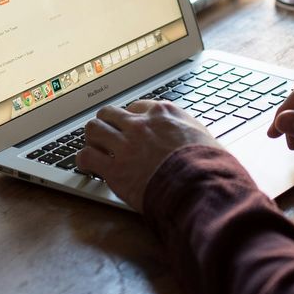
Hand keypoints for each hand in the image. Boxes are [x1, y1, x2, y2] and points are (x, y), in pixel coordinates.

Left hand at [77, 100, 216, 210]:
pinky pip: (87, 156)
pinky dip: (84, 160)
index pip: (137, 107)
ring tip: (93, 147)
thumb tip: (192, 139)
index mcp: (163, 114)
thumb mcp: (204, 137)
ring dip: (92, 138)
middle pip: (109, 113)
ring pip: (93, 129)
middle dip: (106, 123)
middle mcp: (140, 124)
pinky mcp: (114, 169)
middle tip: (107, 135)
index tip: (130, 127)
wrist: (199, 186)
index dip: (131, 118)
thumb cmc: (209, 165)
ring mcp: (125, 145)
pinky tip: (87, 166)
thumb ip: (189, 132)